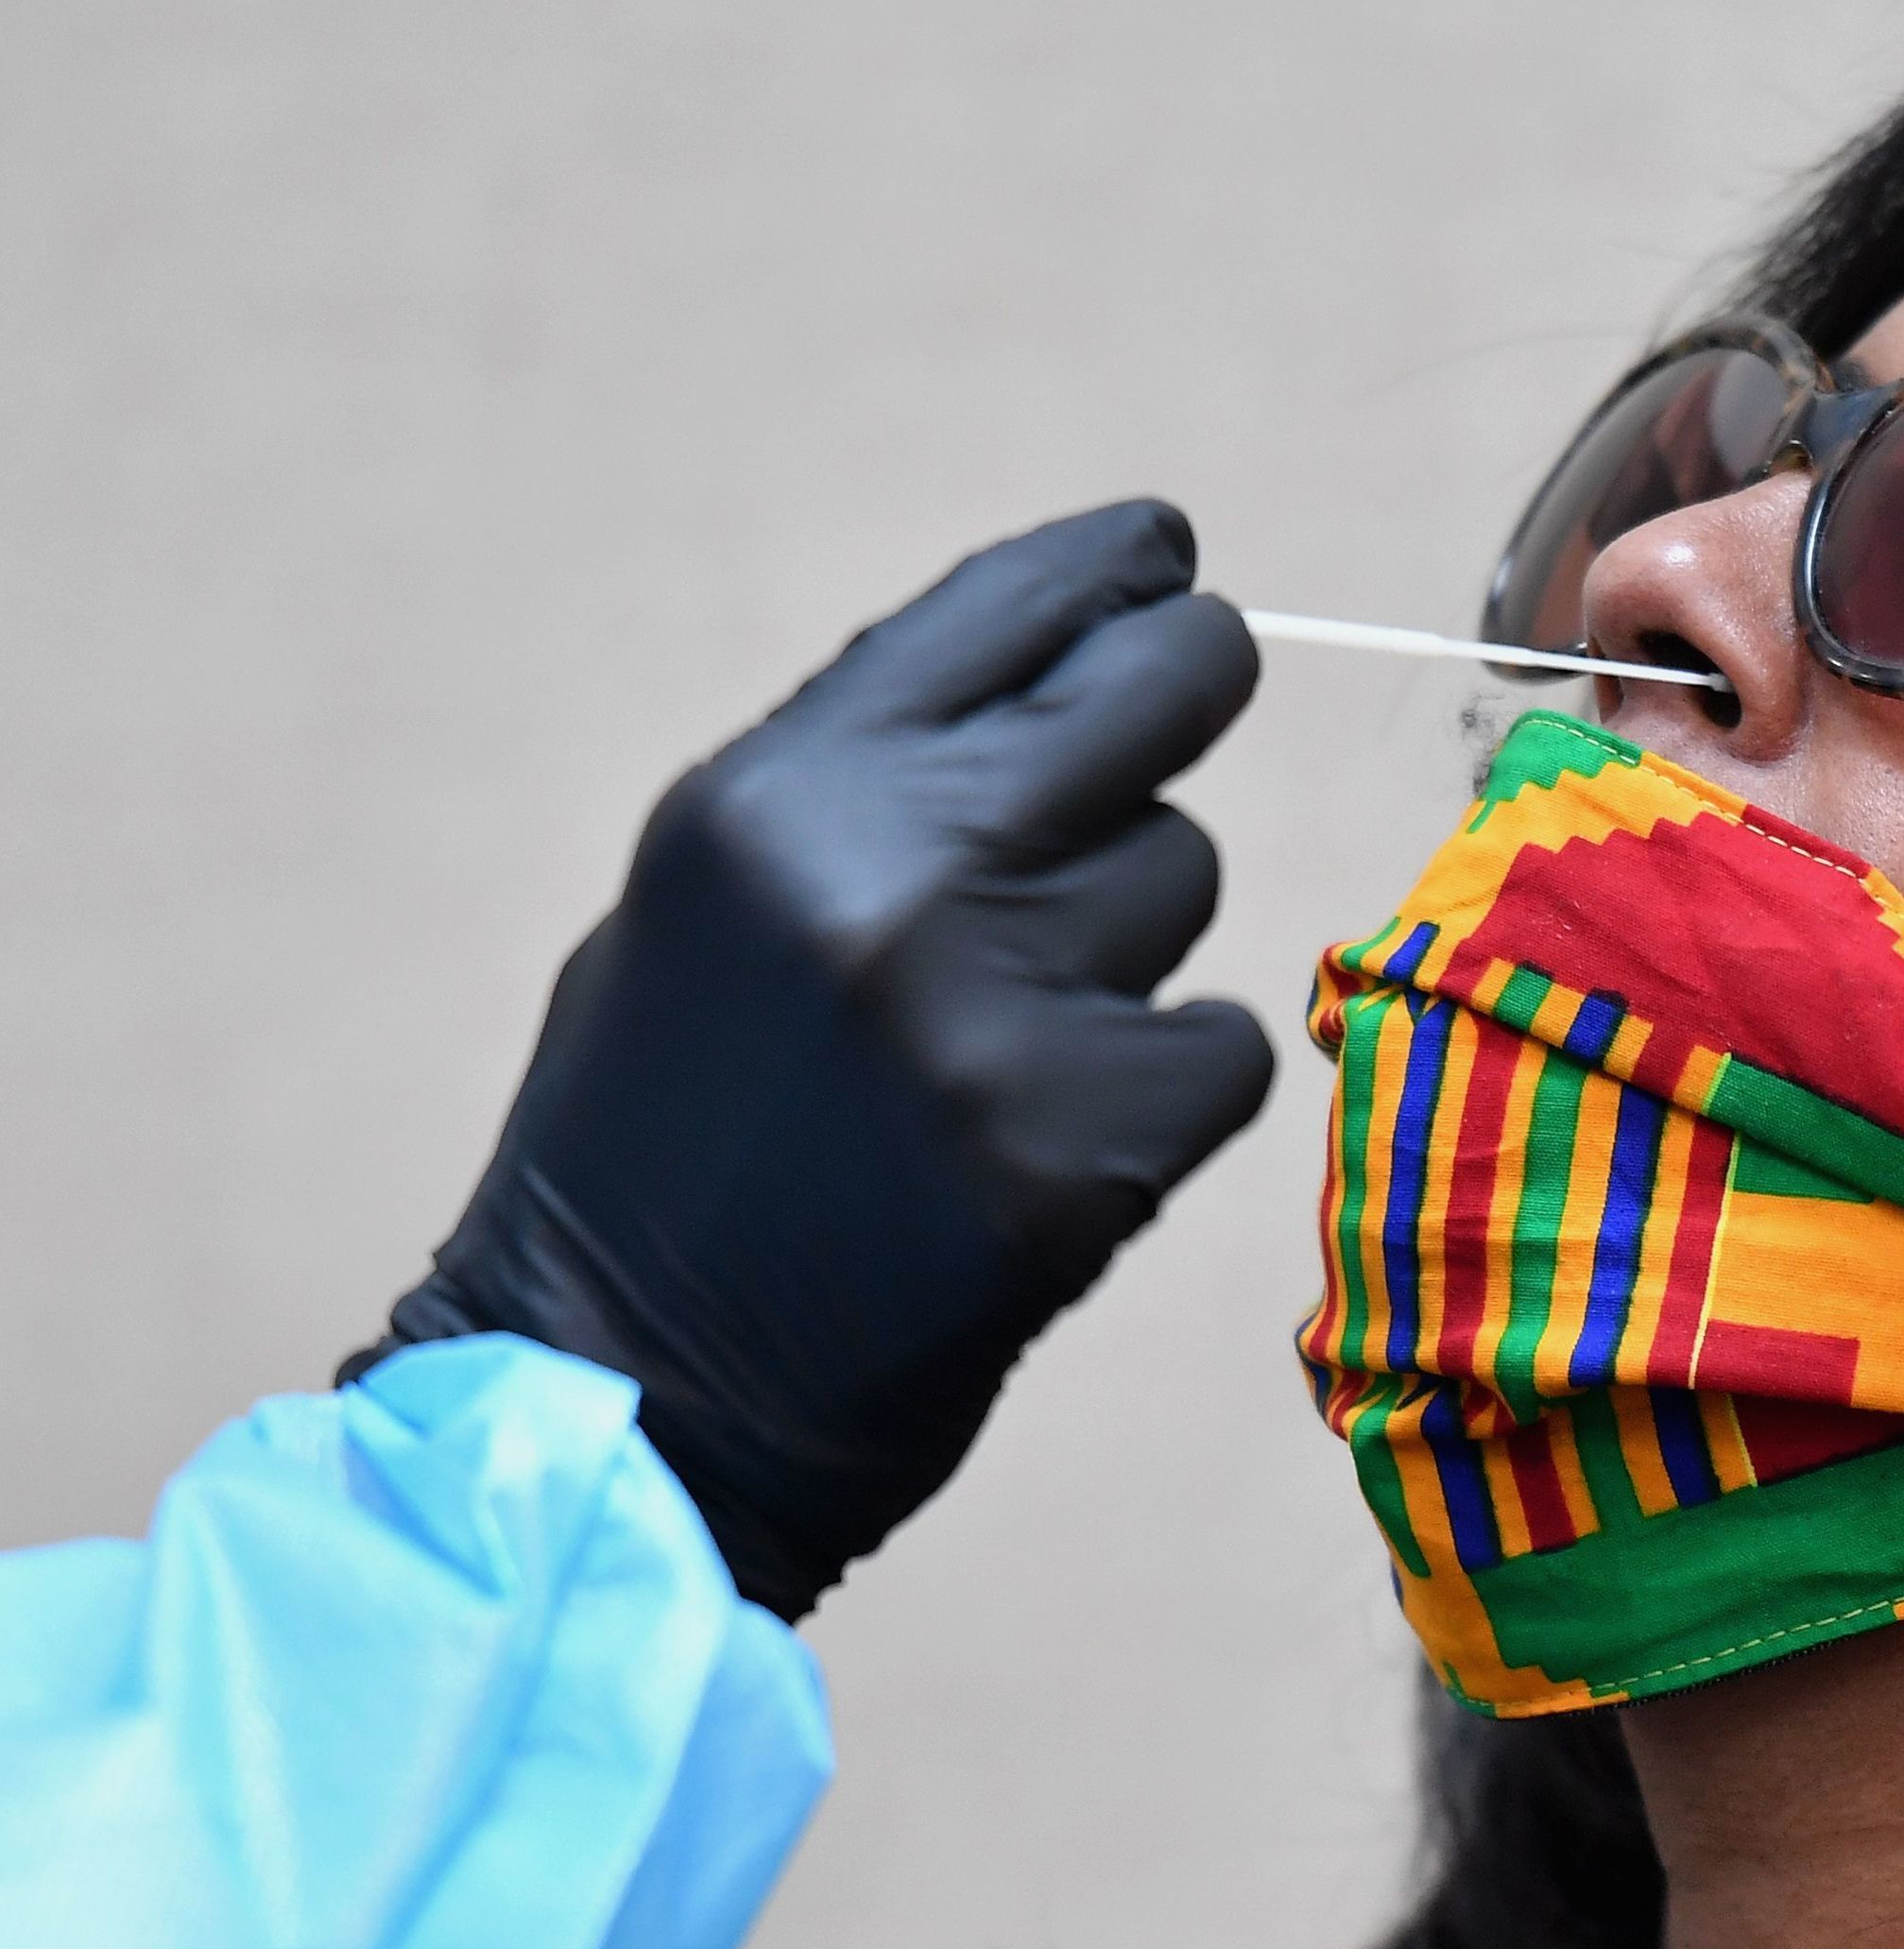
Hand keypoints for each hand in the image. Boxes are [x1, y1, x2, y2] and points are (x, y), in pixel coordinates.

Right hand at [354, 501, 1276, 1617]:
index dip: (1120, 571)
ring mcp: (1002, 1010)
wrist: (637, 1390)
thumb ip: (873, 783)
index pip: (1016, 606)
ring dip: (1132, 936)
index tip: (1167, 559)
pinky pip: (1220, 1047)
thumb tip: (1065, 677)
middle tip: (1182, 706)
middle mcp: (899, 872)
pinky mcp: (1087, 1149)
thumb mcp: (717, 903)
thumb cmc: (664, 1141)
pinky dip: (1168, 1083)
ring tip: (1003, 1033)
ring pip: (1186, 877)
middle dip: (1187, 684)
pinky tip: (1060, 1137)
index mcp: (784, 793)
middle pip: (1167, 687)